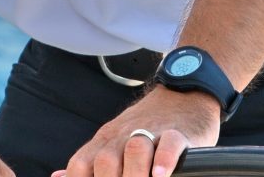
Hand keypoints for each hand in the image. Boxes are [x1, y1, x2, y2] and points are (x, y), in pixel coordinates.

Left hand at [52, 85, 220, 176]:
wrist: (182, 94)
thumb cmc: (146, 125)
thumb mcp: (113, 139)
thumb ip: (88, 160)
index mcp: (105, 140)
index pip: (81, 165)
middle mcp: (124, 136)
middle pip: (106, 160)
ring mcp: (151, 132)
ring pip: (135, 149)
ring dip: (134, 173)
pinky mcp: (177, 132)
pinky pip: (168, 144)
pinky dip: (163, 161)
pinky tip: (160, 175)